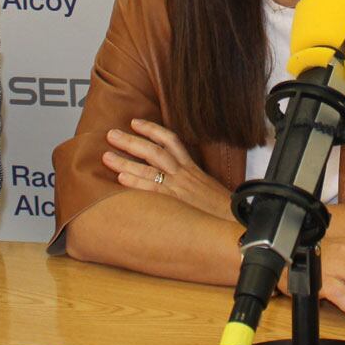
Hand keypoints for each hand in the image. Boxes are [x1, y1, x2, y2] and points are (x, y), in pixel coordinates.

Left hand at [104, 118, 231, 219]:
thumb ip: (192, 182)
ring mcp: (179, 186)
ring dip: (126, 160)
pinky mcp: (176, 201)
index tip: (135, 122)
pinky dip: (135, 182)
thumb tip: (176, 183)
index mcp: (192, 168)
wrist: (237, 222)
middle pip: (154, 150)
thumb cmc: (222, 210)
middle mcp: (184, 173)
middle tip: (111, 134)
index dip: (152, 129)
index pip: (171, 141)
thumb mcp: (208, 189)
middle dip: (131, 141)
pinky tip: (120, 178)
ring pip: (149, 166)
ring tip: (107, 155)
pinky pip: (152, 188)